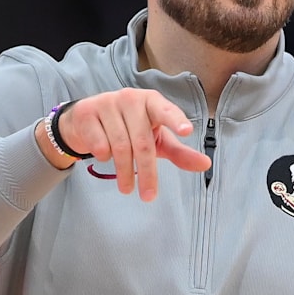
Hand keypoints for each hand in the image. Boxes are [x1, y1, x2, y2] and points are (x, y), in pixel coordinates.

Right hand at [40, 89, 211, 200]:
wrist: (87, 121)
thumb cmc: (129, 129)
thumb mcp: (156, 140)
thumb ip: (179, 153)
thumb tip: (206, 164)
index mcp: (152, 101)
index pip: (166, 111)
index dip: (176, 121)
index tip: (186, 132)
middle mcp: (130, 98)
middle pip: (142, 141)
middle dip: (146, 172)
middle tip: (148, 196)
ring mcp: (107, 103)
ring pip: (119, 145)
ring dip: (123, 171)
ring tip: (127, 188)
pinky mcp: (87, 112)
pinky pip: (98, 143)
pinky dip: (103, 156)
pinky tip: (105, 157)